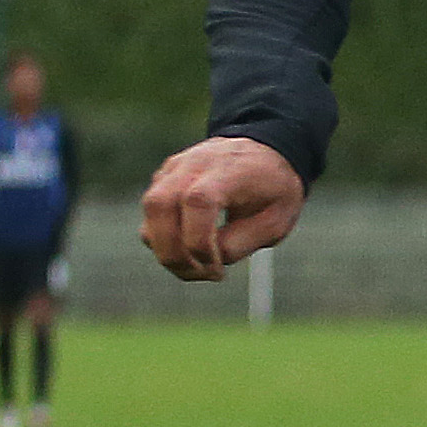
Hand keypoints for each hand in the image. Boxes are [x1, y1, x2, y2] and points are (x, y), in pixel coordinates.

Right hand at [141, 136, 305, 281]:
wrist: (266, 152)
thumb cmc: (274, 190)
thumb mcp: (276, 222)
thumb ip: (241, 242)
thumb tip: (206, 260)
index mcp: (229, 170)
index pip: (197, 202)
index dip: (198, 242)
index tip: (217, 268)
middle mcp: (195, 164)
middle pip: (160, 205)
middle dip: (171, 252)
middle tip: (200, 274)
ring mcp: (175, 168)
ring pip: (151, 210)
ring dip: (164, 248)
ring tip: (196, 268)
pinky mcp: (164, 178)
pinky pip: (152, 212)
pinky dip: (163, 238)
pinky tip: (189, 250)